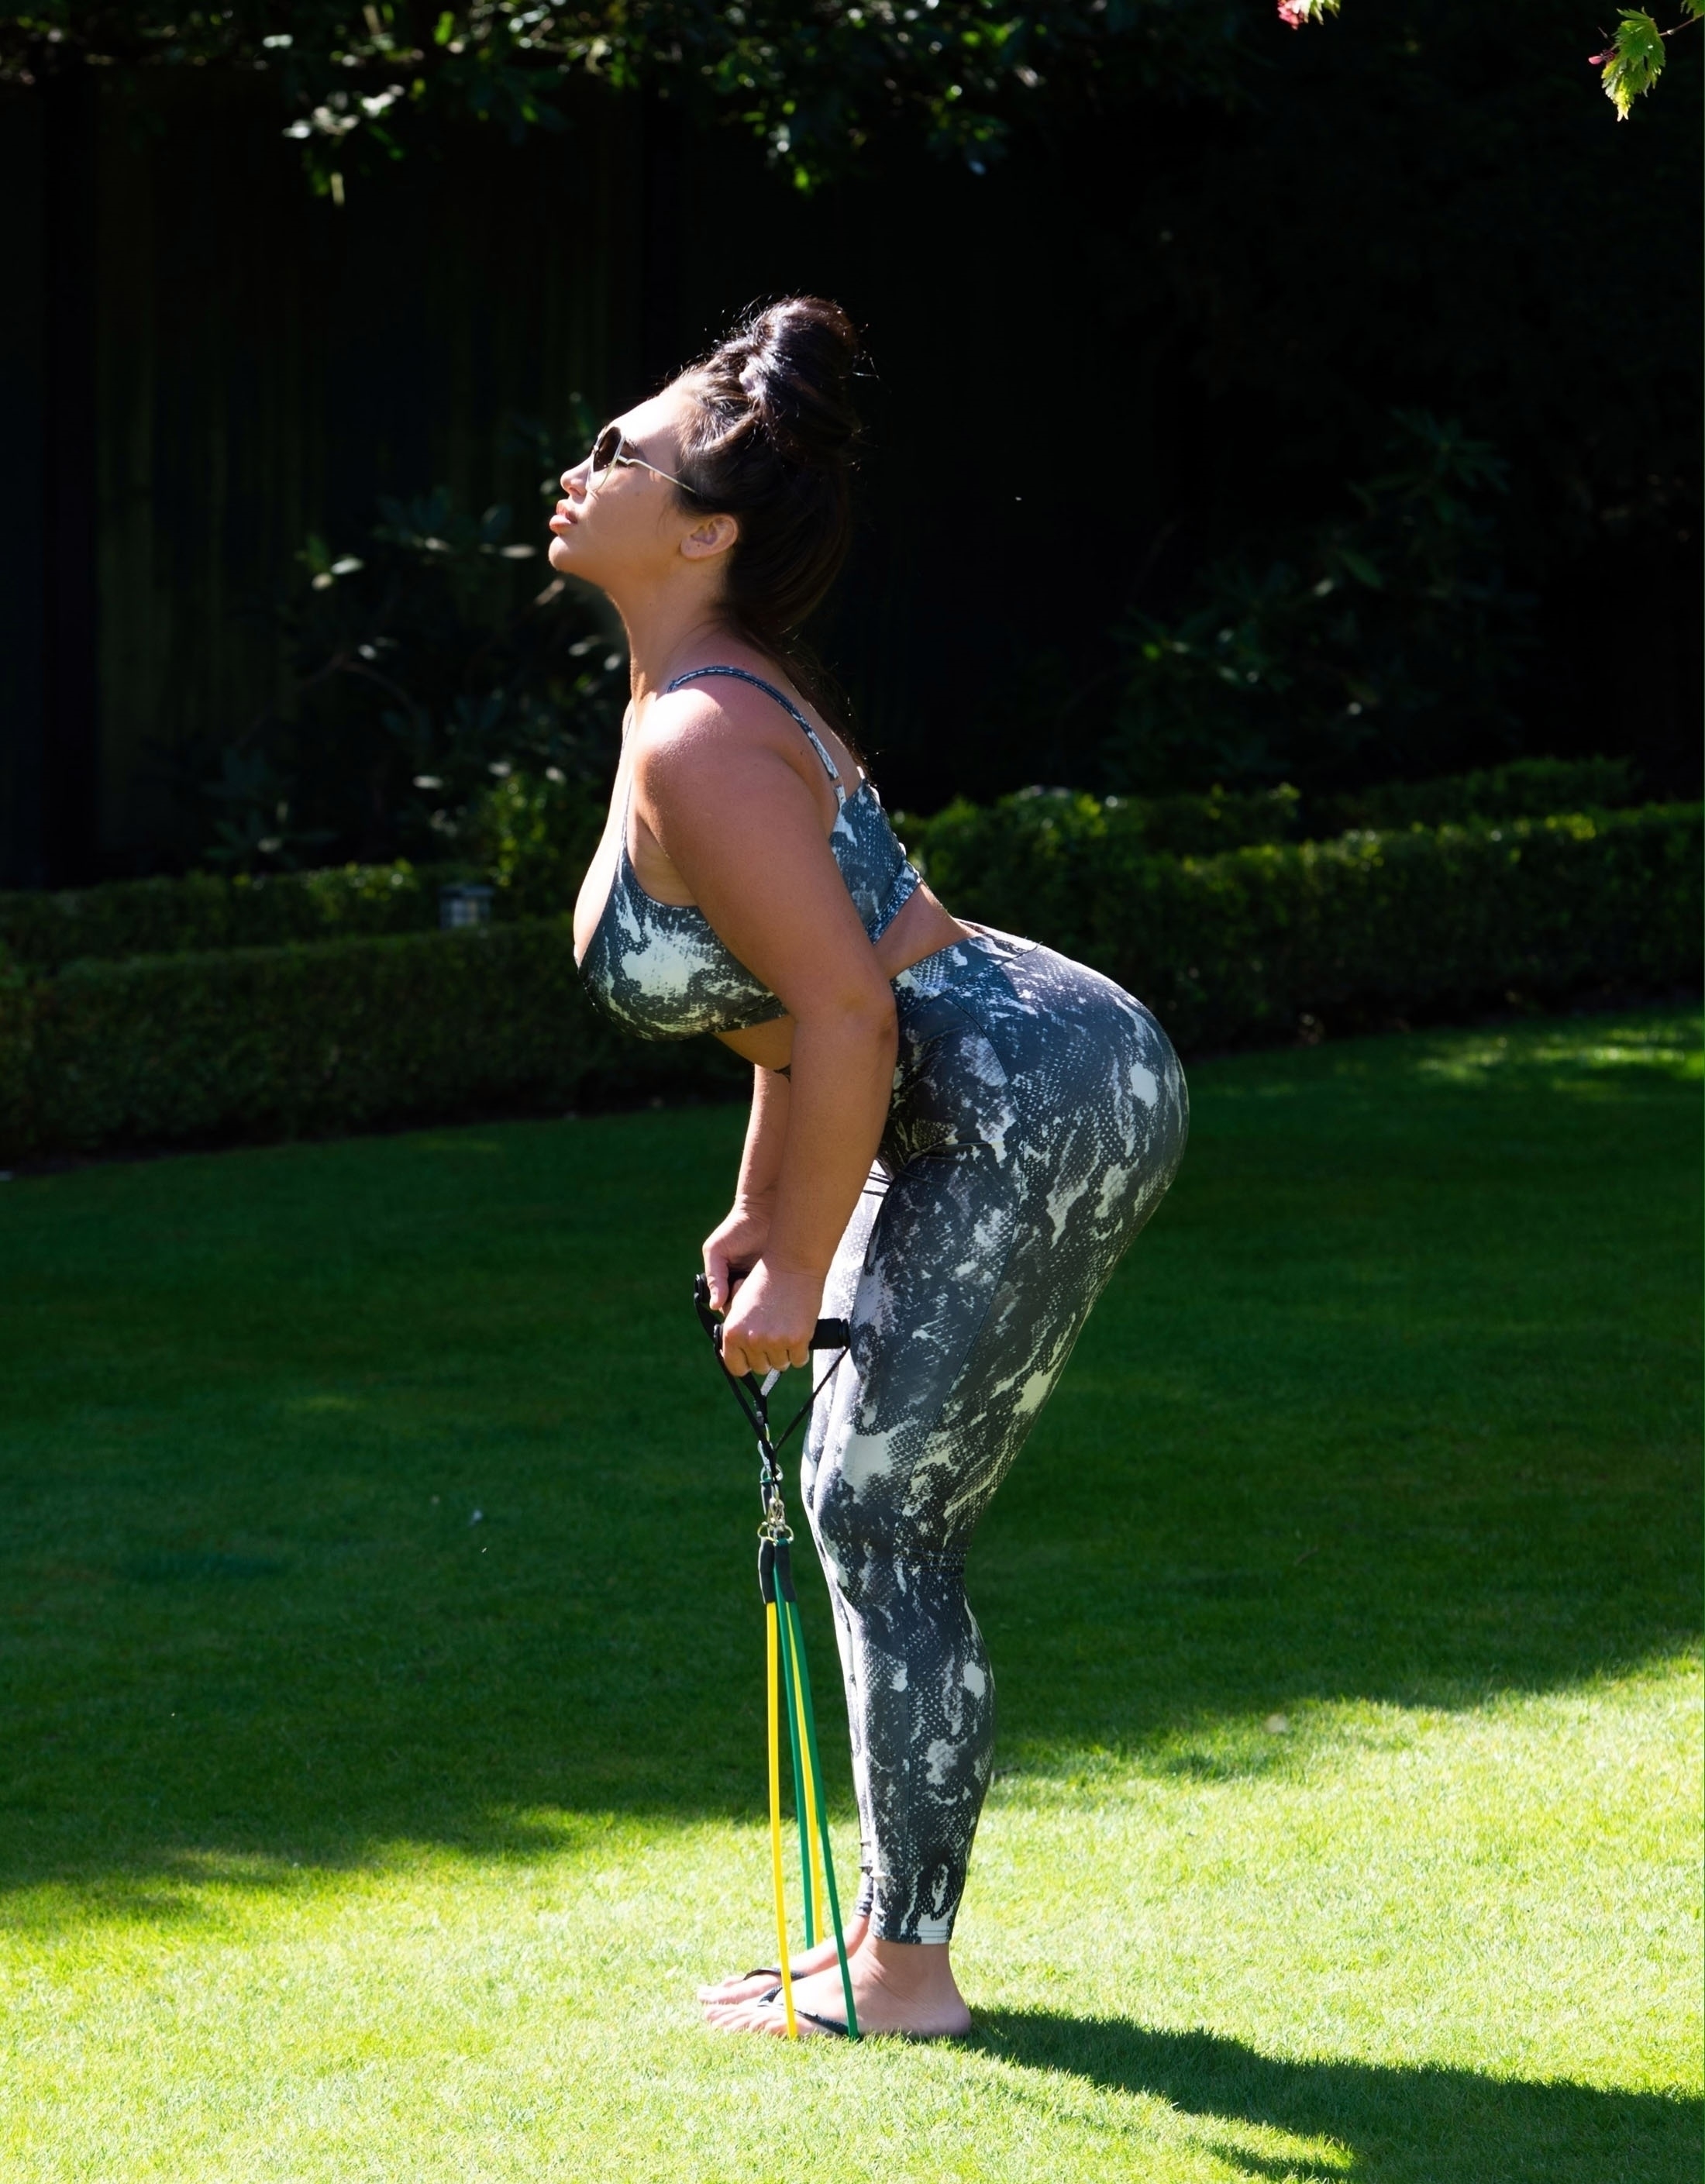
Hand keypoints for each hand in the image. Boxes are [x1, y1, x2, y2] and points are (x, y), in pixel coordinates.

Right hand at [702, 1199, 773, 1313]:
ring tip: (768, 1293)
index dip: (734, 1313)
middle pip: (748, 1312)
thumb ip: (714, 1277)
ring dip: (766, 1308)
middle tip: (755, 1300)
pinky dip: (780, 1300)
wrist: (764, 1210)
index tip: (740, 1307)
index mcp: (729, 1283)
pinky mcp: (783, 1279)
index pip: (730, 1309)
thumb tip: (714, 1305)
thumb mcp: (716, 1251)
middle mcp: (747, 1286)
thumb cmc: (736, 1228)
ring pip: (765, 1308)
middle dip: (751, 1313)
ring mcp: (765, 1284)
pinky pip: (781, 1297)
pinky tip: (780, 1292)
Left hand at [720, 1260, 824, 1378]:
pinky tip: (799, 1336)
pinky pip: (799, 1360)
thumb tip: (733, 1351)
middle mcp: (751, 1339)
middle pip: (760, 1367)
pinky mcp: (798, 1340)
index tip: (751, 1358)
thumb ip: (734, 1329)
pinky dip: (800, 1351)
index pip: (735, 1367)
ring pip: (781, 1365)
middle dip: (766, 1356)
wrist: (792, 1264)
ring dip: (784, 1354)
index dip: (745, 1363)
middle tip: (773, 1339)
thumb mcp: (739, 1304)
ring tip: (786, 1334)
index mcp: (732, 1332)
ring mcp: (775, 1341)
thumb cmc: (765, 1280)